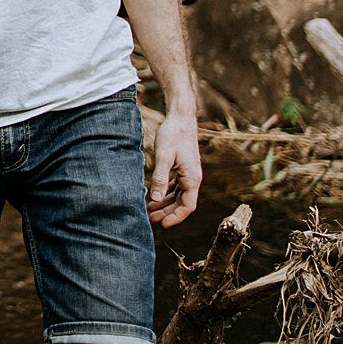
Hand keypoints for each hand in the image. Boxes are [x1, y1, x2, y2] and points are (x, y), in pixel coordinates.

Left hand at [148, 107, 201, 226]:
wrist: (181, 118)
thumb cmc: (173, 135)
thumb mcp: (164, 157)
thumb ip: (160, 178)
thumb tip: (155, 199)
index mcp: (192, 179)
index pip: (187, 206)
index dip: (175, 217)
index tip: (161, 225)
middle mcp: (193, 179)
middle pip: (182, 203)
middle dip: (167, 213)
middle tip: (150, 219)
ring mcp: (188, 174)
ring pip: (178, 196)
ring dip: (165, 204)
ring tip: (149, 210)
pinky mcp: (183, 168)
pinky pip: (176, 187)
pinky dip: (166, 193)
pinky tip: (154, 196)